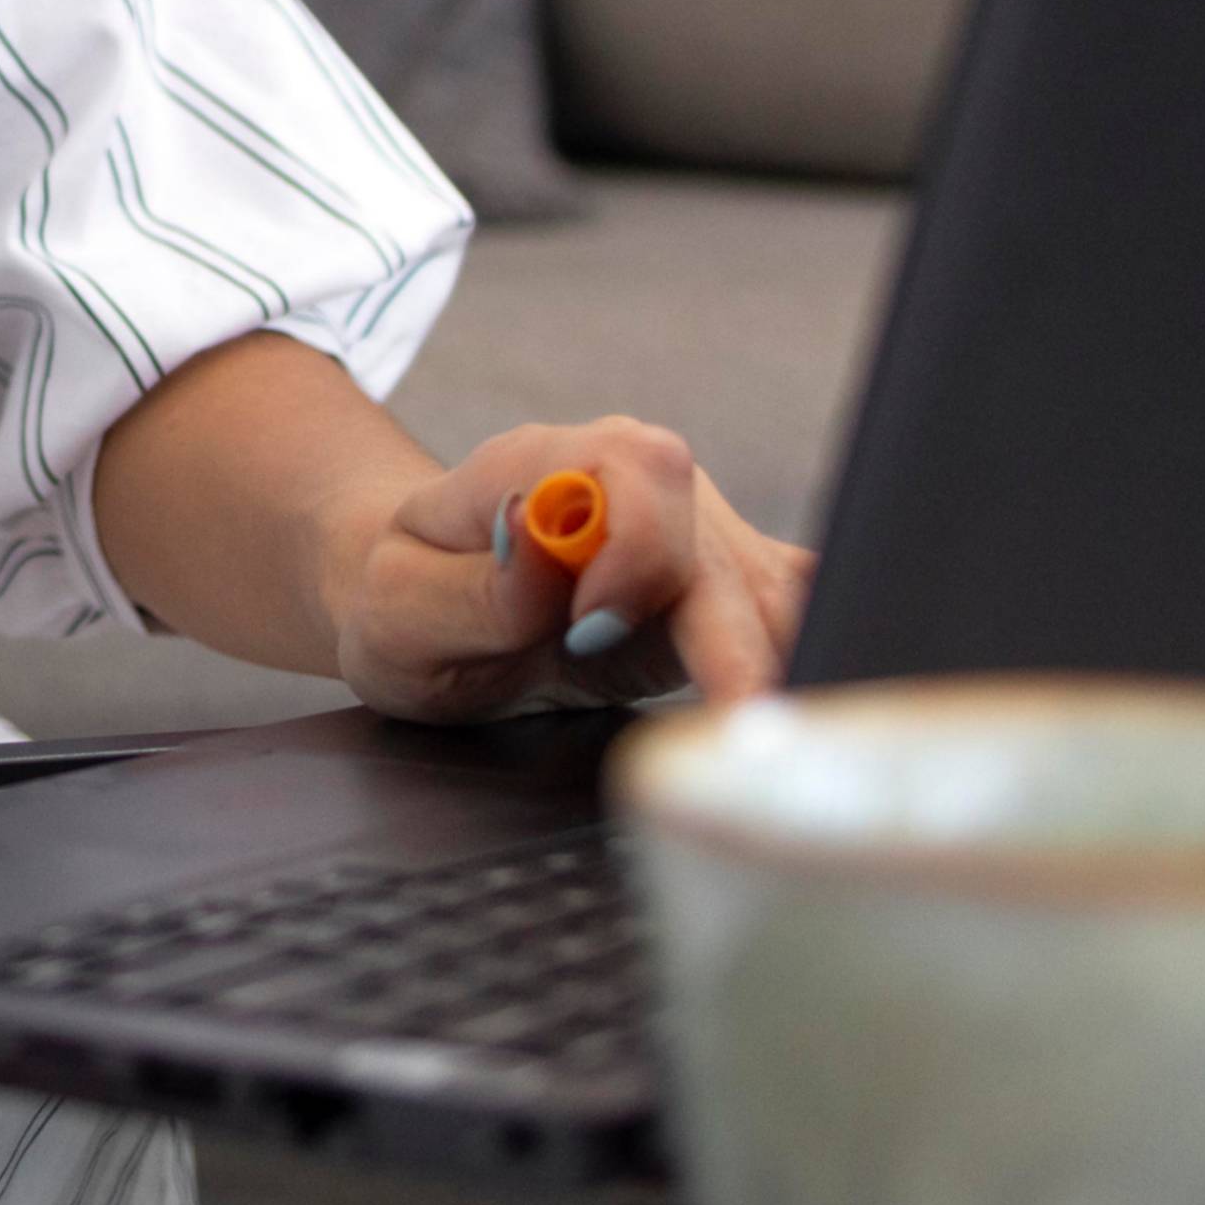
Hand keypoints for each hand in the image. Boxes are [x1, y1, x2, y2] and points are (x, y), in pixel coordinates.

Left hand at [323, 416, 813, 719]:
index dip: (634, 551)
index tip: (593, 629)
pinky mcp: (724, 582)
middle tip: (730, 727)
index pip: (637, 470)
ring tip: (761, 743)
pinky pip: (792, 608)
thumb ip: (473, 588)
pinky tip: (804, 714)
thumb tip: (540, 546)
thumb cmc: (405, 599)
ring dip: (776, 665)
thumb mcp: (399, 607)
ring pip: (774, 587)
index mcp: (546, 460)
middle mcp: (634, 478)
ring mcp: (690, 525)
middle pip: (722, 542)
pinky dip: (805, 659)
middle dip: (733, 642)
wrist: (426, 601)